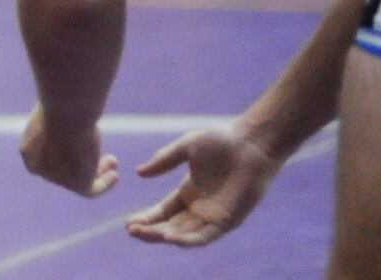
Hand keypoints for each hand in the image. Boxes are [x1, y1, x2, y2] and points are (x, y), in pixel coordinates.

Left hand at [19, 103, 118, 196]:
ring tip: (112, 160)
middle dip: (82, 163)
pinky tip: (114, 175)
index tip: (81, 145)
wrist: (66, 111)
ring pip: (80, 180)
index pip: (47, 159)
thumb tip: (68, 117)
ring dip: (96, 172)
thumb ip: (59, 119)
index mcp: (29, 150)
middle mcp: (41, 168)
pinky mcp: (77, 184)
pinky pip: (91, 191)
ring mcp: (58, 178)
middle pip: (64, 171)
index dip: (64, 155)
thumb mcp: (55, 109)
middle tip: (100, 154)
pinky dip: (104, 185)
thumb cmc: (60, 103)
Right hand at [125, 124, 283, 246]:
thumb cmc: (221, 140)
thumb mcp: (185, 148)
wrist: (251, 143)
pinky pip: (205, 236)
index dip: (146, 219)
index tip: (128, 223)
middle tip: (132, 230)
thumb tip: (138, 173)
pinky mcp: (227, 221)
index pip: (163, 212)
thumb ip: (163, 161)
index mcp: (188, 193)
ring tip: (144, 233)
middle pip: (170, 227)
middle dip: (150, 231)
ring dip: (164, 236)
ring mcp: (213, 216)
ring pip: (184, 235)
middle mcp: (199, 208)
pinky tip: (170, 238)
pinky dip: (188, 240)